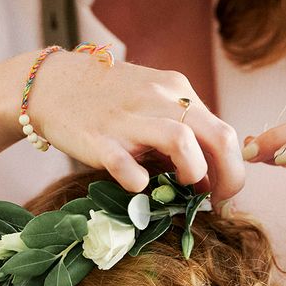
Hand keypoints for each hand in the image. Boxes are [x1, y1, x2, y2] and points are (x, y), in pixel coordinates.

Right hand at [26, 50, 244, 203]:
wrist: (52, 84)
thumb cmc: (108, 99)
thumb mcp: (151, 102)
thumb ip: (179, 131)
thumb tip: (206, 176)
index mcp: (177, 91)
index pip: (224, 131)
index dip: (232, 168)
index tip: (223, 192)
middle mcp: (160, 99)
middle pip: (217, 137)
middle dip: (229, 177)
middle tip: (218, 201)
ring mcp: (129, 118)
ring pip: (182, 141)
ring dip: (193, 172)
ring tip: (182, 187)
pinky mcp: (99, 139)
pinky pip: (126, 165)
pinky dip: (138, 181)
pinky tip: (138, 185)